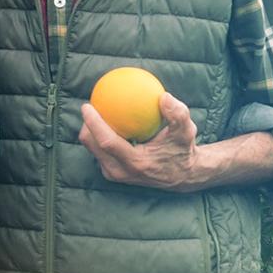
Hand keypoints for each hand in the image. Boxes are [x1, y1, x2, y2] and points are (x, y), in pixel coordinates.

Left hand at [79, 93, 207, 191]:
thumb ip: (178, 114)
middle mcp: (121, 171)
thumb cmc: (182, 149)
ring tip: (94, 113)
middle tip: (89, 106)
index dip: (93, 123)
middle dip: (86, 125)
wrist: (182, 175)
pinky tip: (103, 122)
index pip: (107, 142)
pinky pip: (99, 153)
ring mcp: (116, 174)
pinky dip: (97, 137)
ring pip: (93, 150)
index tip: (87, 106)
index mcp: (135, 162)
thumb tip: (164, 96)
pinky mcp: (114, 174)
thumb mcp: (186, 131)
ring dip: (90, 132)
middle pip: (92, 146)